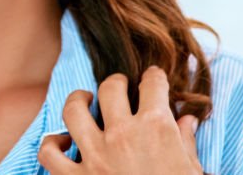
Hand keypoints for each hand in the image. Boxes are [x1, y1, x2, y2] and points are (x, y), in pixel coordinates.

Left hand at [38, 66, 201, 174]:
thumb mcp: (193, 171)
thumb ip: (186, 142)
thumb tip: (188, 121)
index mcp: (157, 127)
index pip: (152, 83)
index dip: (154, 78)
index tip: (152, 79)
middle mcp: (123, 134)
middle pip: (110, 87)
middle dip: (116, 82)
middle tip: (120, 87)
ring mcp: (95, 156)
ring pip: (73, 110)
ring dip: (78, 101)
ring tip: (85, 101)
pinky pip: (49, 153)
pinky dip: (52, 145)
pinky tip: (62, 143)